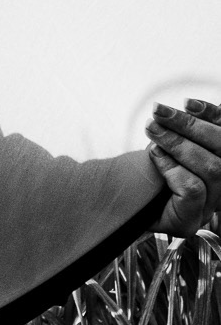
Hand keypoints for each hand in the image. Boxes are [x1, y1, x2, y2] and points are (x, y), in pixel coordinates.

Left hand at [144, 99, 220, 236]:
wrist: (112, 194)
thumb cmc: (145, 165)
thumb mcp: (169, 142)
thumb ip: (188, 130)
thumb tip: (196, 106)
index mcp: (219, 163)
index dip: (214, 117)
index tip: (188, 103)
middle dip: (191, 126)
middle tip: (159, 112)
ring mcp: (209, 208)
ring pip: (213, 169)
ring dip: (179, 144)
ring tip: (152, 129)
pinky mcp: (191, 221)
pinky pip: (193, 189)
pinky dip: (173, 168)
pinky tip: (155, 156)